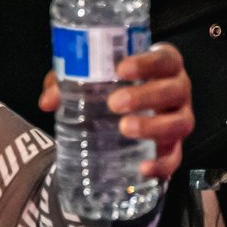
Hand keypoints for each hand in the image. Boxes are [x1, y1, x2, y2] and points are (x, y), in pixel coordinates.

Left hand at [36, 41, 194, 182]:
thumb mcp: (90, 77)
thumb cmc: (111, 85)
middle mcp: (177, 91)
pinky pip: (174, 158)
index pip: (165, 58)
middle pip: (174, 90)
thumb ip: (67, 82)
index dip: (148, 62)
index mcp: (162, 66)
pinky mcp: (173, 148)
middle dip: (146, 95)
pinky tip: (142, 167)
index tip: (121, 69)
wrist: (127, 114)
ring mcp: (179, 119)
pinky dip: (161, 165)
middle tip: (114, 103)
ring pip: (179, 123)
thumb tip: (47, 102)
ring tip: (124, 128)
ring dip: (154, 126)